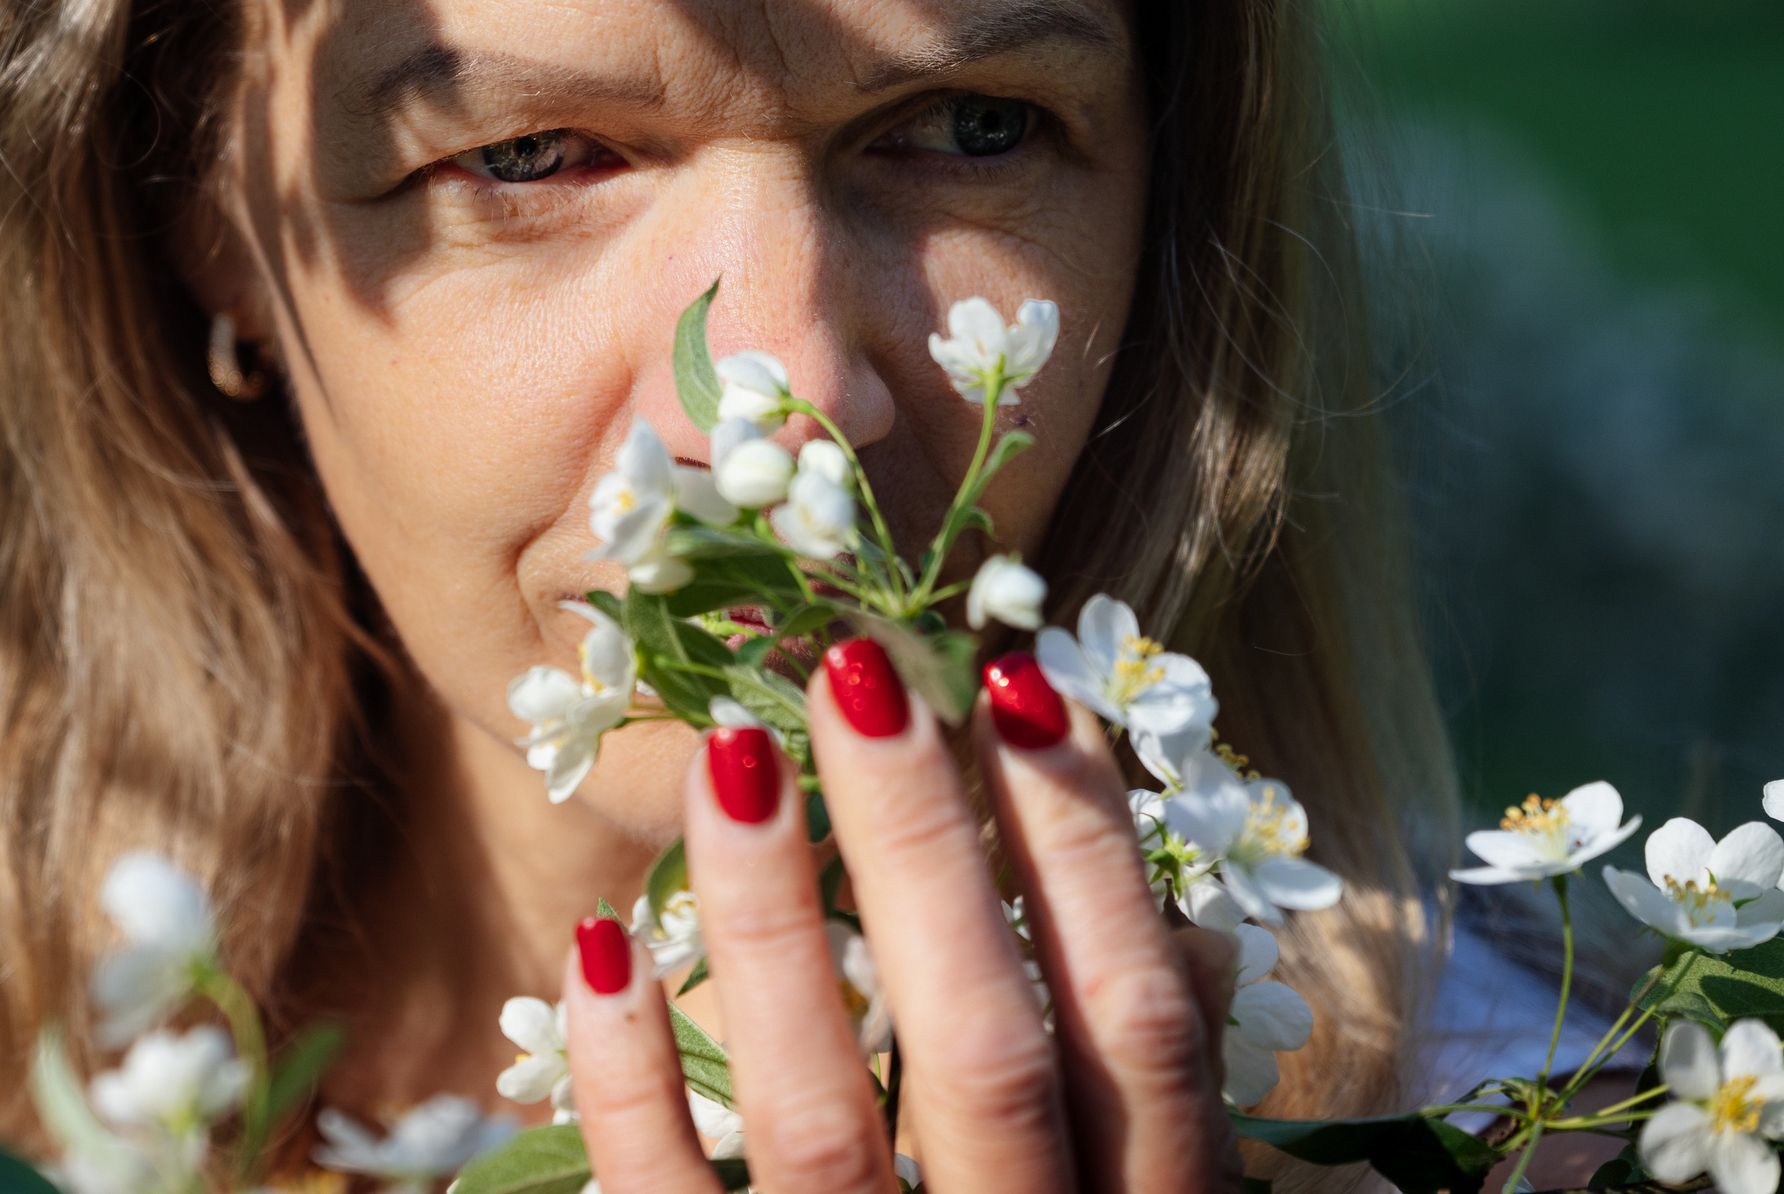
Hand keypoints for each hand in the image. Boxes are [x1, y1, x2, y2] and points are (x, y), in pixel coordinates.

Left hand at [564, 642, 1242, 1193]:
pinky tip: (601, 940)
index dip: (1089, 849)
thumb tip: (1181, 941)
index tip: (1023, 679)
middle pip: (989, 1050)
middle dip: (926, 846)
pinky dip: (627, 1082)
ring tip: (727, 753)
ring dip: (772, 926)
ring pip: (818, 1121)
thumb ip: (1159, 1116)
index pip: (1141, 1029)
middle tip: (858, 662)